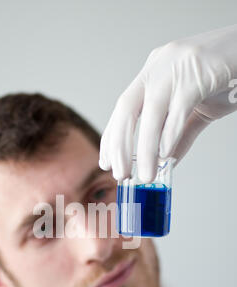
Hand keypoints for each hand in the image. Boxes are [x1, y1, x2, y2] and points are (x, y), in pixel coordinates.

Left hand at [99, 24, 236, 181]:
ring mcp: (176, 67)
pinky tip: (166, 155)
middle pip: (127, 109)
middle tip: (120, 174)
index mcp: (153, 73)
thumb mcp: (196, 108)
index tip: (107, 162)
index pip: (123, 109)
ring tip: (145, 174)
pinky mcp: (198, 72)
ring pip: (152, 112)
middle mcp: (158, 67)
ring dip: (145, 149)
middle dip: (120, 144)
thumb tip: (165, 160)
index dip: (113, 137)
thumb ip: (179, 133)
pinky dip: (170, 133)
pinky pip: (179, 107)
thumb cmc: (225, 76)